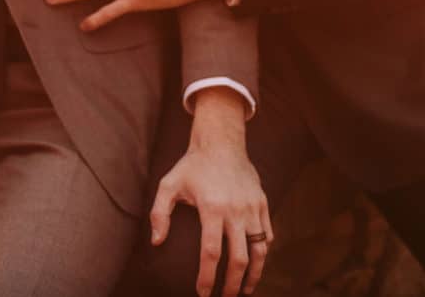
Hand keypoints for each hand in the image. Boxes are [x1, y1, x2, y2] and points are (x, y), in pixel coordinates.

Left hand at [151, 89, 272, 296]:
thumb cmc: (192, 165)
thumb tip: (156, 242)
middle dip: (232, 285)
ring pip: (259, 250)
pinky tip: (254, 263)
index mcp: (212, 207)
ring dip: (254, 274)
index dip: (207, 277)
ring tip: (245, 289)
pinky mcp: (262, 203)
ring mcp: (252, 208)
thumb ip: (159, 213)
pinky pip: (267, 234)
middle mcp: (236, 210)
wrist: (221, 142)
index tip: (202, 293)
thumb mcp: (168, 184)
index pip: (211, 253)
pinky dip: (263, 252)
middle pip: (239, 259)